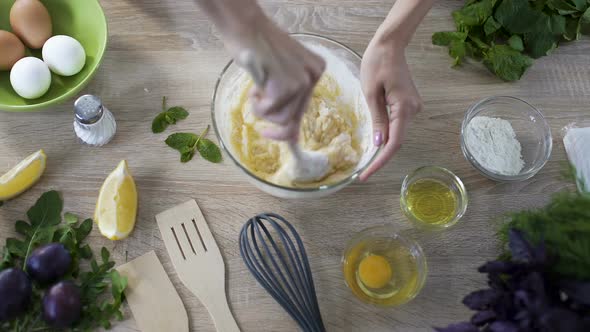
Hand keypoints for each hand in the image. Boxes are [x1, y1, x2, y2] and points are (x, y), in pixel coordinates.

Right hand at [230, 19, 325, 140]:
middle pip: (294, 118)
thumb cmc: (256, 48)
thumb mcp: (279, 73)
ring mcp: (303, 80)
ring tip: (256, 89)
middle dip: (272, 121)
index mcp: (315, 70)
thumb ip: (288, 100)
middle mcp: (314, 75)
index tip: (269, 133)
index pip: (303, 110)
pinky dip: (257, 104)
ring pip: (283, 119)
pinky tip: (255, 85)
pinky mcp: (289, 85)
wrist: (245, 26)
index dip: (286, 128)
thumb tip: (292, 137)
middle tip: (256, 106)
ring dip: (262, 110)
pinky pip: (270, 112)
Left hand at [359, 37, 421, 180]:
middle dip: (381, 157)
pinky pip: (397, 123)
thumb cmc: (377, 64)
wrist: (390, 45)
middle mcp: (414, 110)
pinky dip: (387, 133)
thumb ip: (377, 120)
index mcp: (404, 108)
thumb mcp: (371, 93)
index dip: (381, 162)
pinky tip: (375, 140)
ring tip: (366, 158)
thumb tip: (380, 144)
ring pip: (397, 132)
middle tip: (362, 172)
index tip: (366, 175)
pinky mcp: (409, 104)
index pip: (394, 143)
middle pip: (397, 140)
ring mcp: (413, 107)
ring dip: (383, 145)